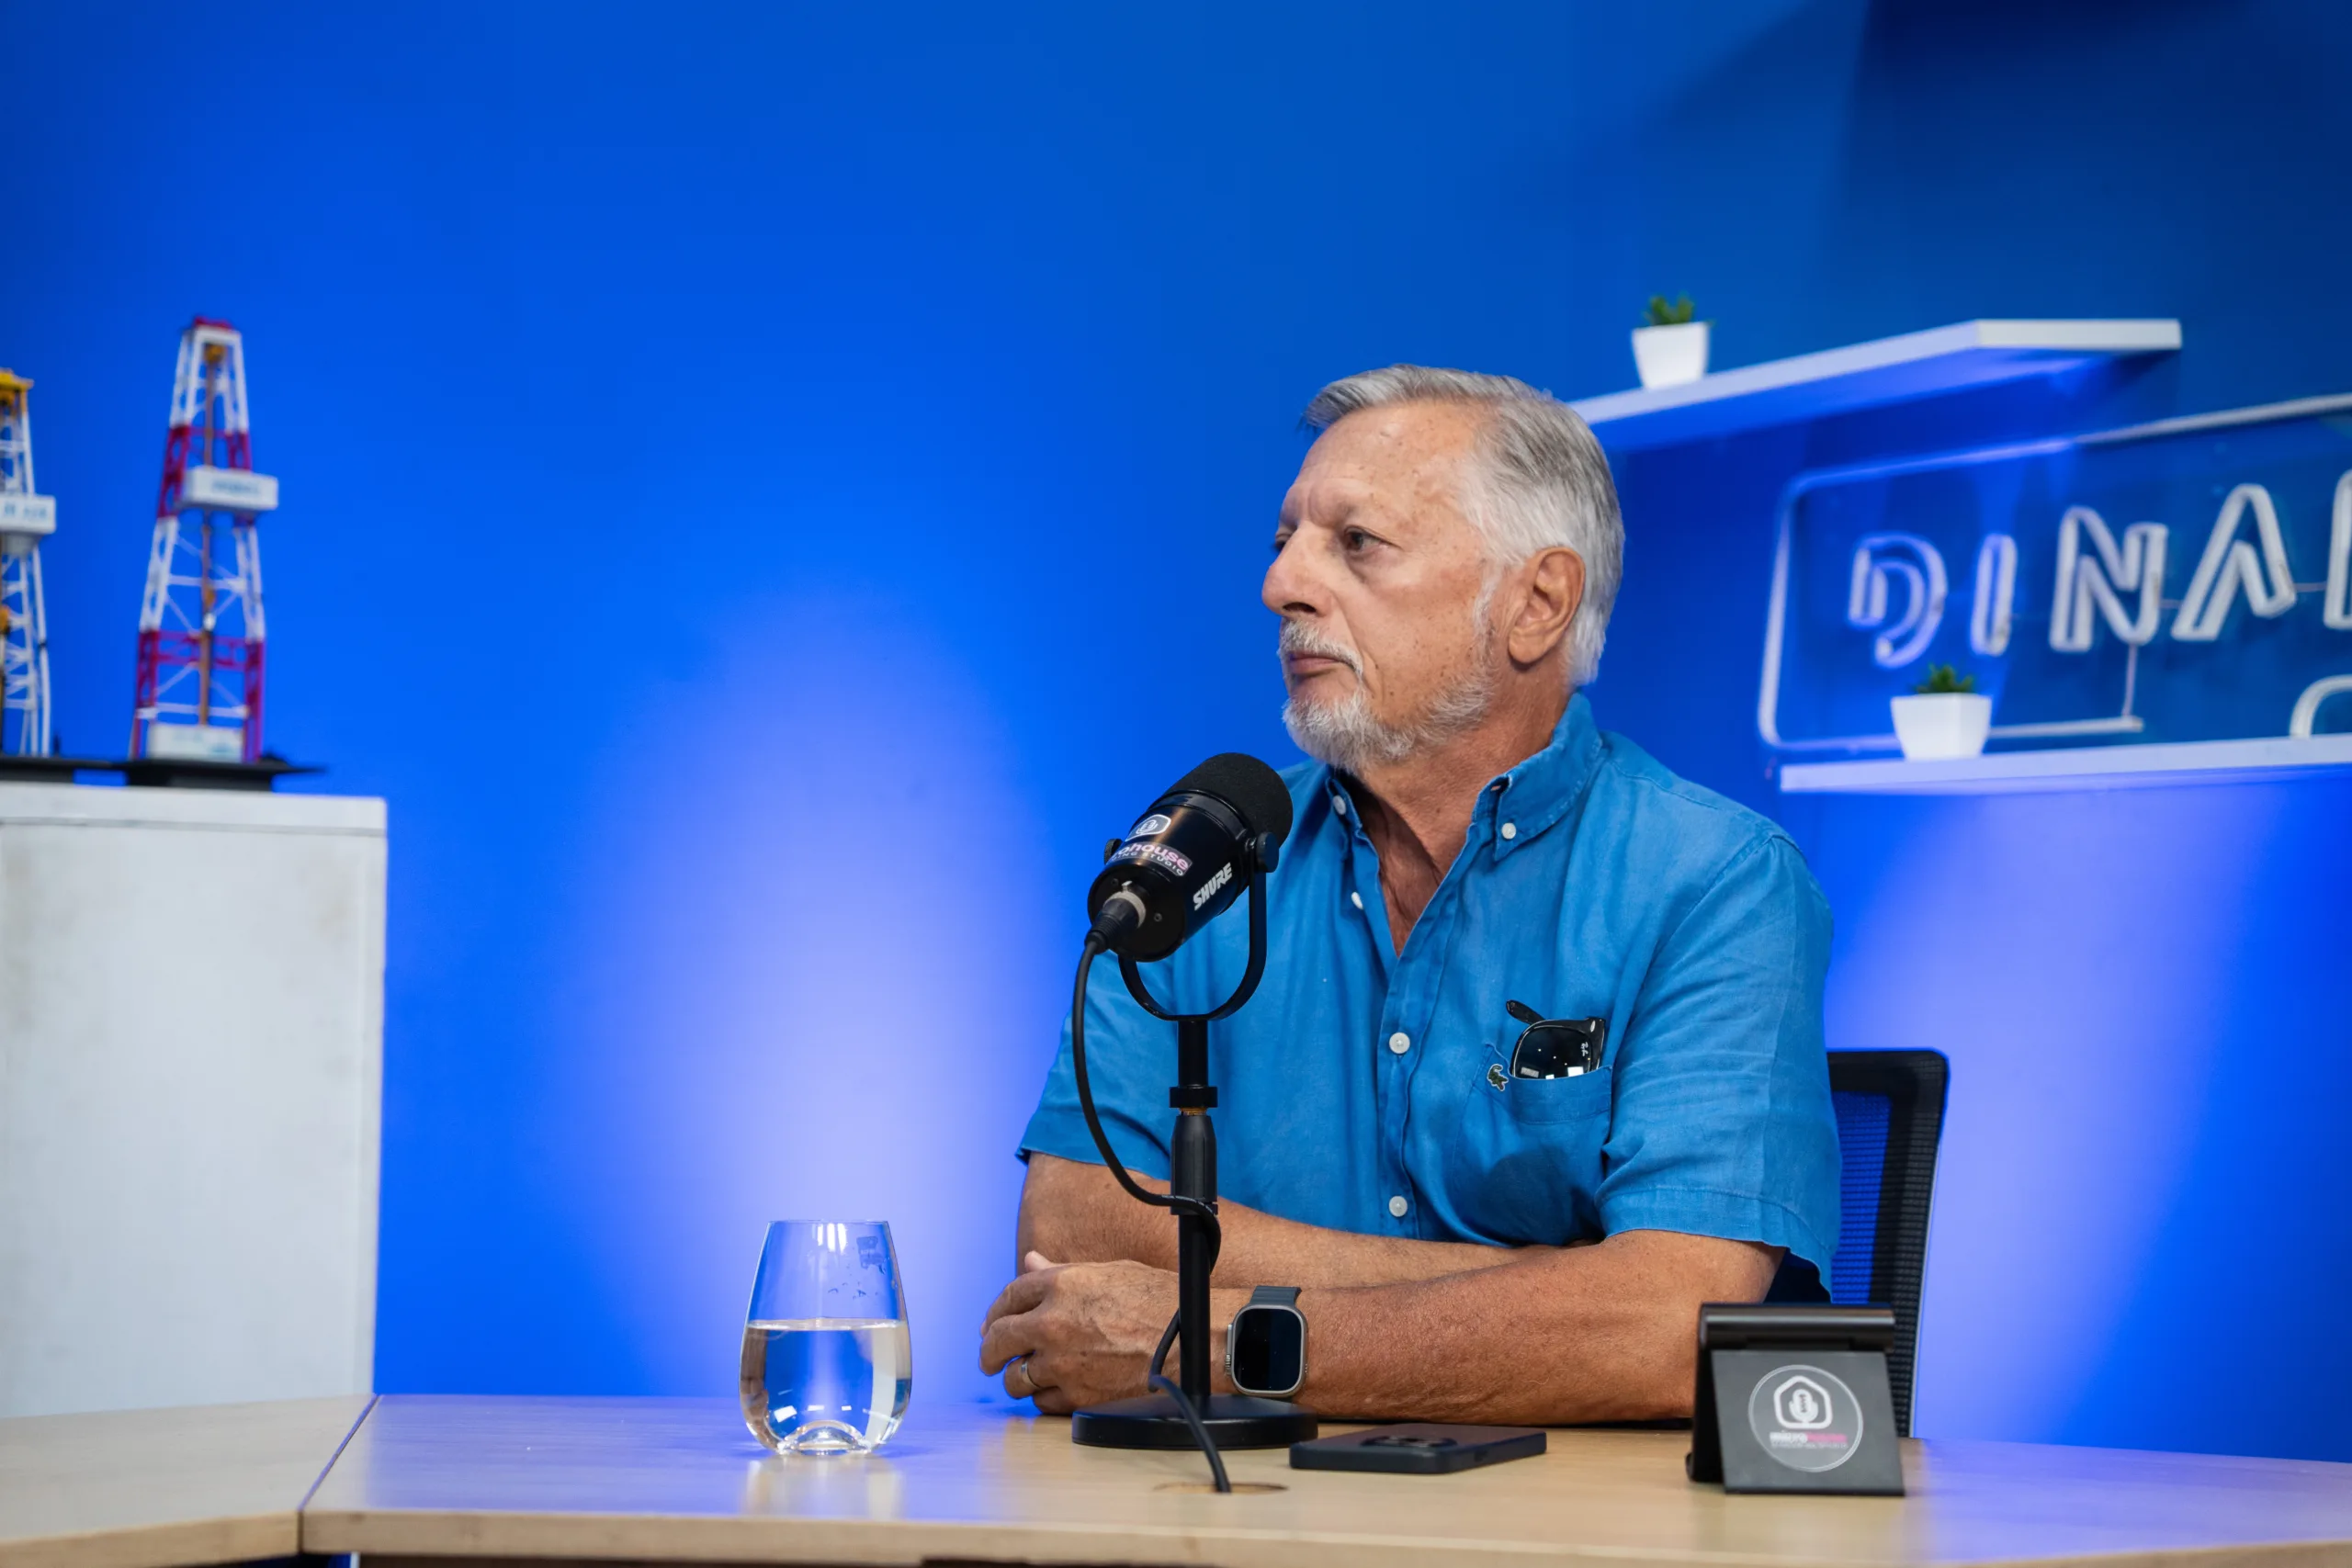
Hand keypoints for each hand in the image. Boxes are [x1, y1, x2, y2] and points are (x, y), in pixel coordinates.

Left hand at [978, 1250, 1178, 1413]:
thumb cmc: (1158, 1301)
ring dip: (1017, 1376)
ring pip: (1016, 1377)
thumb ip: (1062, 1271)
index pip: (1009, 1296)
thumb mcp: (1108, 1272)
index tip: (992, 1323)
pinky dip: (1044, 1397)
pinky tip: (1052, 1390)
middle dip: (989, 1350)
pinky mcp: (1077, 1396)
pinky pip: (1042, 1402)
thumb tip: (1031, 1261)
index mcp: (1060, 1285)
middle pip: (999, 1339)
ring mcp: (1062, 1362)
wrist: (1190, 1343)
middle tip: (990, 1358)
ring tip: (1025, 1376)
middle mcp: (1053, 1323)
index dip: (996, 1310)